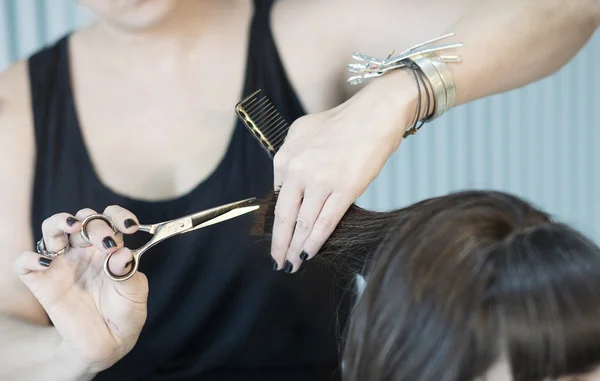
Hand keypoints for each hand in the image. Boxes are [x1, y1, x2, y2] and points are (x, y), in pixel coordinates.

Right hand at [13, 206, 146, 372]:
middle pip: (83, 220)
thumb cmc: (125, 313)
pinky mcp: (42, 282)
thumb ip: (129, 273)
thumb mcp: (135, 293)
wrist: (108, 343)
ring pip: (51, 229)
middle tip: (106, 242)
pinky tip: (45, 262)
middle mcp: (84, 250)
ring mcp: (61, 263)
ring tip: (73, 226)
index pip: (110, 218)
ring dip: (59, 221)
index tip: (130, 227)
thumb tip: (123, 253)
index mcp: (109, 247)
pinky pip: (24, 262)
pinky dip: (29, 257)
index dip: (119, 215)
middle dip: (95, 224)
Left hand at [270, 72, 415, 272]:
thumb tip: (287, 186)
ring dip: (296, 247)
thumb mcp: (304, 132)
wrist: (376, 113)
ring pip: (303, 223)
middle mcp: (297, 169)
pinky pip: (324, 223)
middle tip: (277, 262)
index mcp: (285, 157)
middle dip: (279, 243)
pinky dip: (315, 242)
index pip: (277, 198)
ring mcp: (320, 180)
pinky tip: (308, 254)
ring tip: (292, 264)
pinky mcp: (344, 189)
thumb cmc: (344, 122)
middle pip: (284, 216)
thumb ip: (292, 159)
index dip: (278, 222)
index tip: (279, 237)